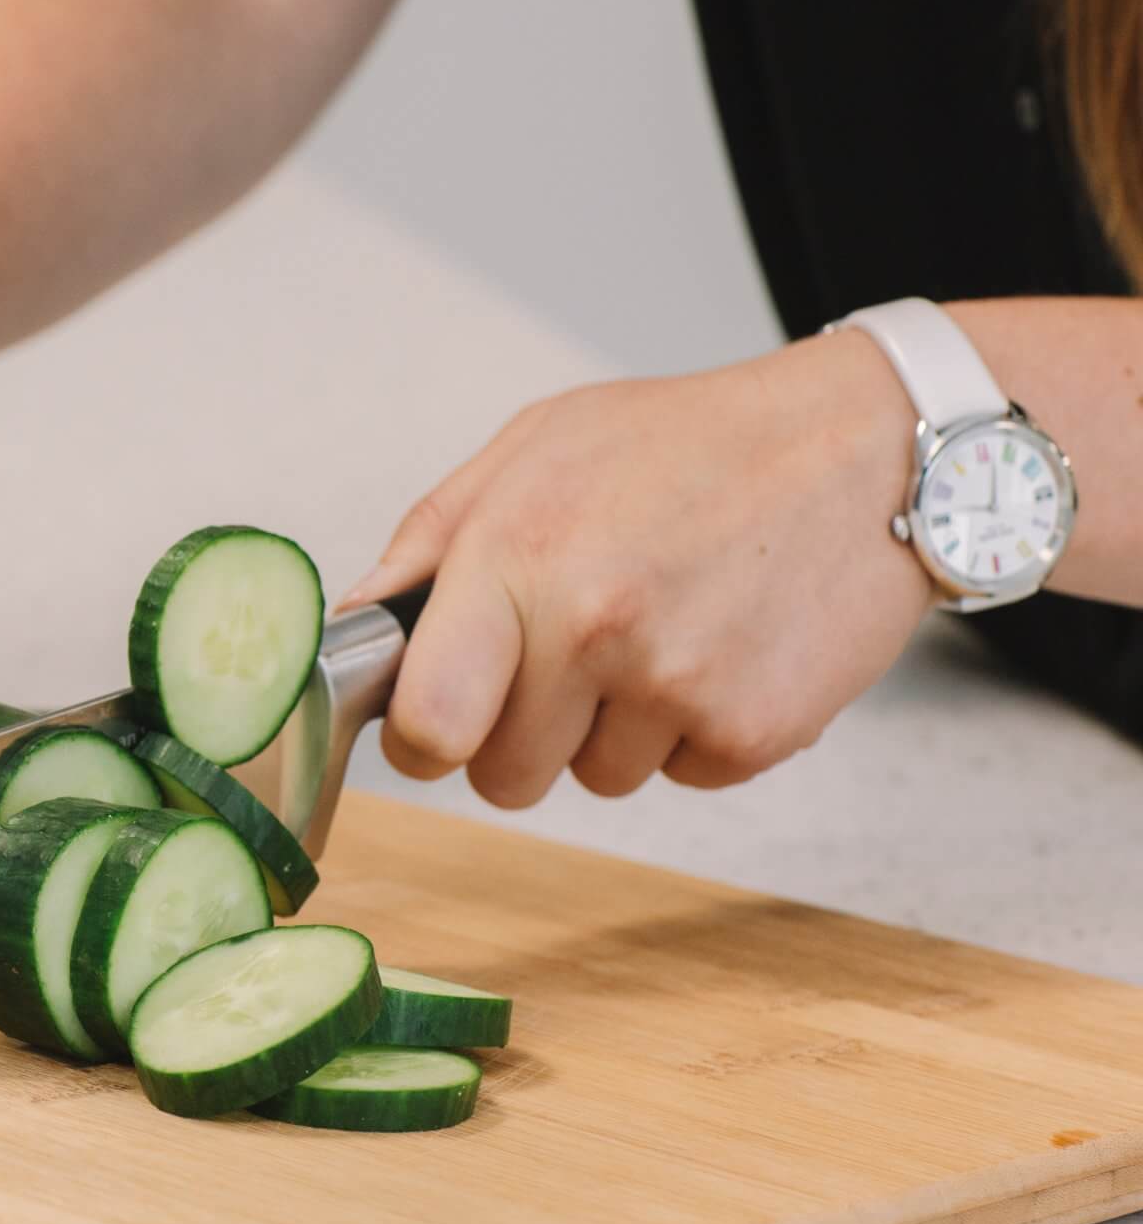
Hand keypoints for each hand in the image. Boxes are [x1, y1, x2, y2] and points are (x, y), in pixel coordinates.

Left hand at [341, 331, 936, 805]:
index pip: (425, 724)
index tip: (435, 723)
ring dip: (612, 729)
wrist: (867, 448)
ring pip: (593, 781)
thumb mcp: (534, 449)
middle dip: (520, 735)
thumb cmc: (690, 443)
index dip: (422, 739)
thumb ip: (430, 544)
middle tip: (571, 657)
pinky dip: (693, 732)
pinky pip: (680, 777)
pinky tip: (720, 646)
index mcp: (518, 557)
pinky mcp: (753, 733)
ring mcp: (677, 687)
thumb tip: (355, 626)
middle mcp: (594, 628)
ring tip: (661, 628)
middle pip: (501, 778)